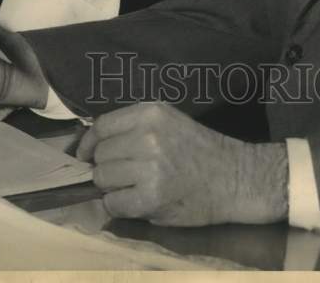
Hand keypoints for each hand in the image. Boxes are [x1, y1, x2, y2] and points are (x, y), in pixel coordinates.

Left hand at [76, 102, 287, 225]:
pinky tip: (137, 201)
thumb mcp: (169, 121)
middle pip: (101, 154)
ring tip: (133, 187)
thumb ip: (134, 127)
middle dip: (104, 167)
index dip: (88, 143)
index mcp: (151, 113)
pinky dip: (119, 206)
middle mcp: (148, 136)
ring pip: (103, 178)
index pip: (102, 126)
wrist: (234, 177)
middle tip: (123, 174)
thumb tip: (93, 143)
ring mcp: (150, 167)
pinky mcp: (151, 197)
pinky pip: (114, 203)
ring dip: (112, 187)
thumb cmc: (200, 149)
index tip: (85, 154)